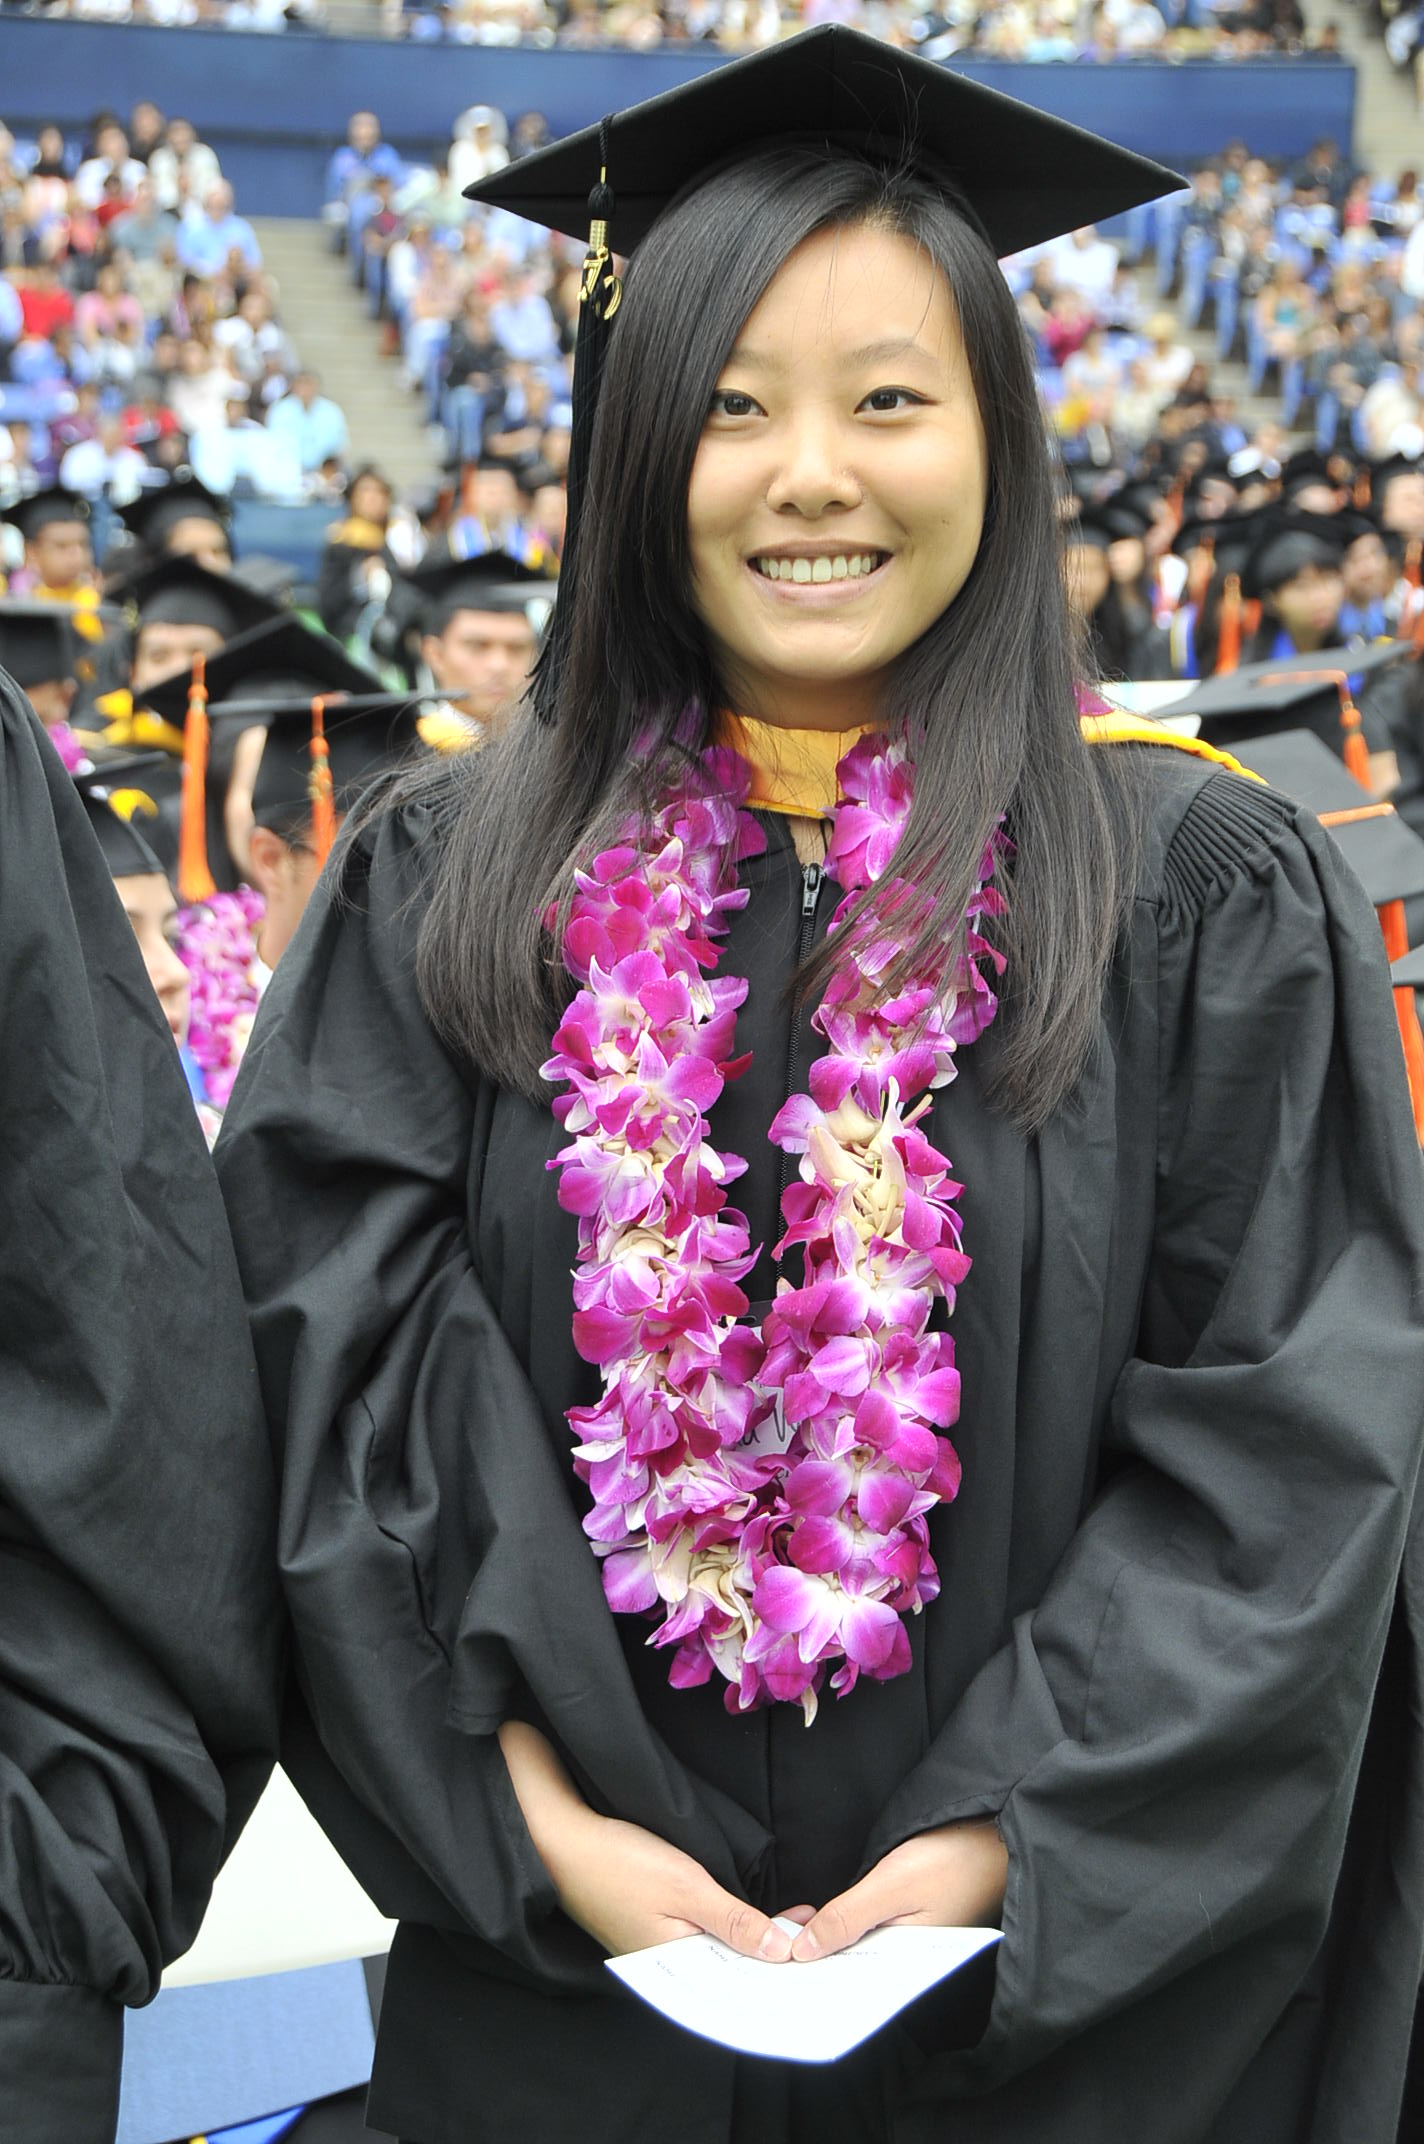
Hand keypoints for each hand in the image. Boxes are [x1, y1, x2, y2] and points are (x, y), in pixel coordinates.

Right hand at [498, 1720, 793, 1961]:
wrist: (564, 1839)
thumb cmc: (621, 1862)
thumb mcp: (687, 1887)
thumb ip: (734, 1922)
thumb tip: (781, 1953)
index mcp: (674, 1971)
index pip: (738, 1989)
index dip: (777, 1980)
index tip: (819, 1971)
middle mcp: (669, 1970)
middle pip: (733, 1976)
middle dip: (774, 1964)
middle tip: (822, 1948)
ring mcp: (662, 1951)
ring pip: (723, 1957)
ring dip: (759, 1946)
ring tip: (803, 1933)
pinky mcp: (658, 1930)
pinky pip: (708, 1940)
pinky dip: (739, 1932)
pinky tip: (767, 1921)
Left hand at [789, 1821, 1007, 1962]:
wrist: (994, 1829)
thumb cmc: (951, 1858)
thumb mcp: (892, 1885)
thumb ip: (848, 1918)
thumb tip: (803, 1952)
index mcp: (913, 1967)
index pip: (857, 1982)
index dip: (819, 1974)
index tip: (780, 1968)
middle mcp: (913, 1961)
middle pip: (857, 1967)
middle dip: (820, 1957)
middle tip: (776, 1949)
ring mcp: (912, 1940)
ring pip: (861, 1949)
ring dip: (830, 1941)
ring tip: (790, 1936)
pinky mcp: (910, 1920)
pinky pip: (871, 1932)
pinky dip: (846, 1927)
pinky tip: (820, 1924)